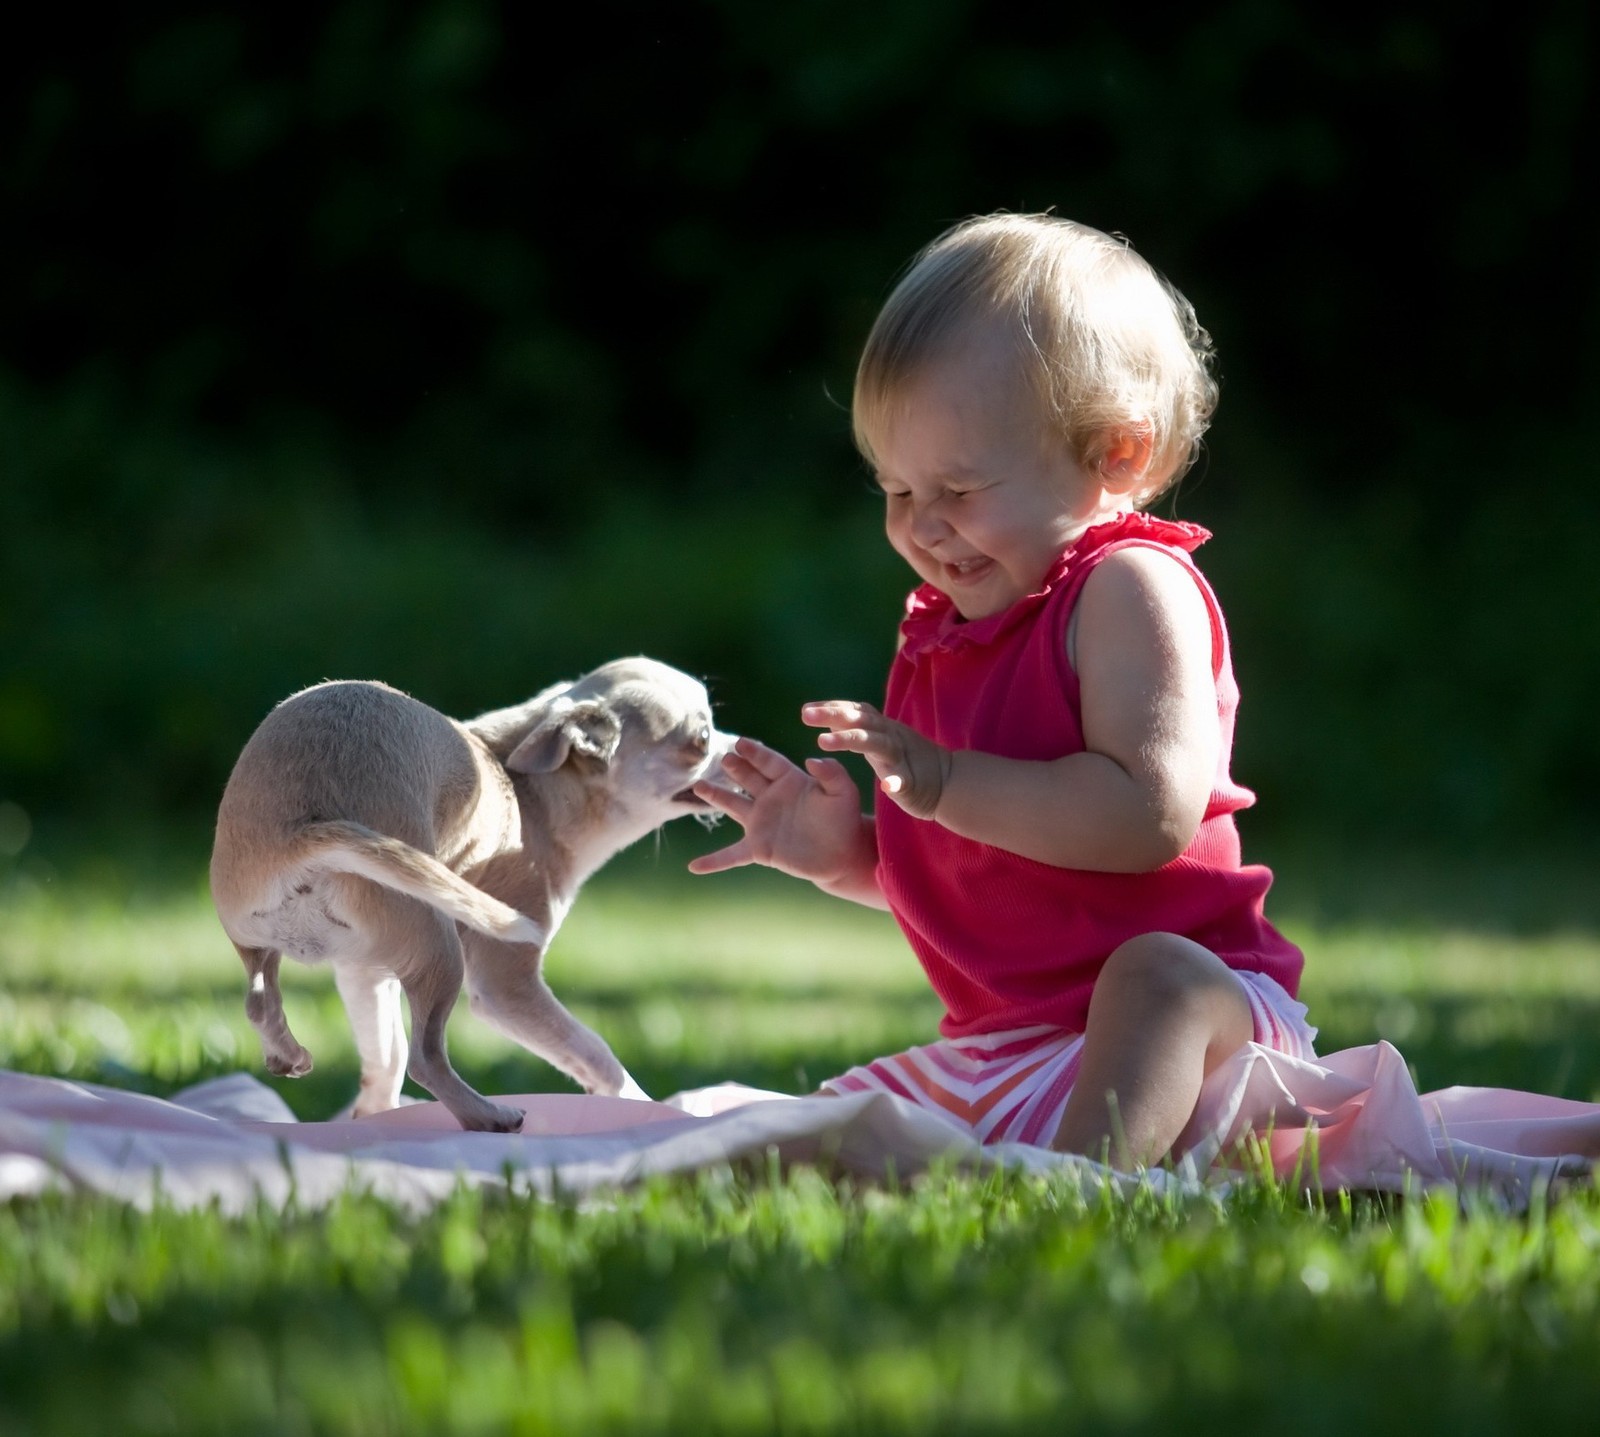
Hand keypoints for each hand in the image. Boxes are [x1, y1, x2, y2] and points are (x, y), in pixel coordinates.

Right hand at [686, 735, 869, 885]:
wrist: (842, 854)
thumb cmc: (844, 820)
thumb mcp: (844, 792)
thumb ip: (832, 773)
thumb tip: (812, 759)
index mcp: (790, 780)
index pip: (769, 762)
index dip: (754, 753)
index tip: (740, 743)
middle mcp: (771, 798)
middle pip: (747, 778)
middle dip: (735, 767)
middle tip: (723, 758)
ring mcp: (762, 822)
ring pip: (733, 805)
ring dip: (715, 796)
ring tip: (698, 786)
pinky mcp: (759, 848)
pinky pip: (732, 855)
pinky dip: (714, 861)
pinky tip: (695, 866)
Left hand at [802, 701, 951, 820]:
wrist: (946, 781)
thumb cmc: (904, 759)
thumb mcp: (877, 739)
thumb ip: (854, 727)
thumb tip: (824, 716)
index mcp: (880, 727)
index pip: (854, 710)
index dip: (831, 707)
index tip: (806, 709)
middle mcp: (889, 736)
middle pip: (860, 720)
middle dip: (833, 715)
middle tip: (805, 715)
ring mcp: (901, 758)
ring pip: (876, 744)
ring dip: (850, 739)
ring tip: (823, 742)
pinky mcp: (912, 782)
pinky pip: (902, 781)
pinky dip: (895, 782)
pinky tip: (885, 786)